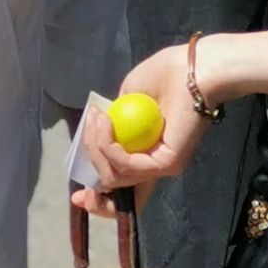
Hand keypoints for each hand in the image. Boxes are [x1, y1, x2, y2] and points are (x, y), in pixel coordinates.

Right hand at [73, 48, 208, 211]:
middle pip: (115, 188)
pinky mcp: (166, 164)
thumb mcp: (126, 98)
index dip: (98, 198)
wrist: (190, 69)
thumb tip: (97, 136)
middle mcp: (152, 164)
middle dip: (90, 179)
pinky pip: (126, 166)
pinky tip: (105, 123)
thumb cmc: (163, 76)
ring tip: (98, 119)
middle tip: (86, 136)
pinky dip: (108, 146)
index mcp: (144, 152)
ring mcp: (160, 167)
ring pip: (114, 176)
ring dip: (96, 146)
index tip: (76, 196)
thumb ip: (113, 122)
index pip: (121, 186)